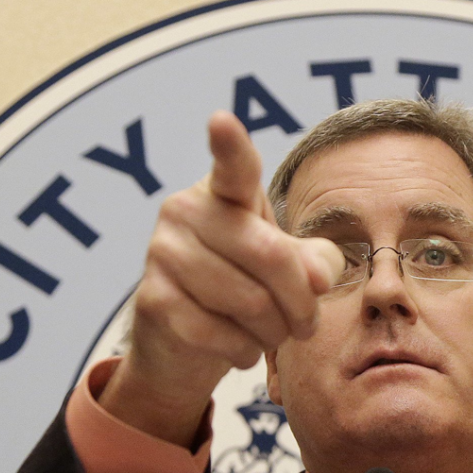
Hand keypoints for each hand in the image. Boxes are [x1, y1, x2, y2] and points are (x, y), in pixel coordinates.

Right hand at [98, 112, 342, 446]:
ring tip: (271, 335)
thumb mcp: (284, 267)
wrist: (182, 343)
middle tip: (308, 324)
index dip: (230, 147)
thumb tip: (318, 277)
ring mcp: (162, 254)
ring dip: (274, 333)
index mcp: (223, 193)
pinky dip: (245, 352)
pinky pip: (222, 335)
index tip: (221, 121)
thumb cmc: (243, 288)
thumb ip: (312, 262)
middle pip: (271, 257)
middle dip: (302, 303)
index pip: (233, 168)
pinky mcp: (153, 300)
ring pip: (251, 303)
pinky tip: (240, 348)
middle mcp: (185, 211)